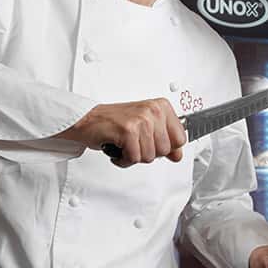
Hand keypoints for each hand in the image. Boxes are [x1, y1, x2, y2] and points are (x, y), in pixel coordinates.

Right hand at [57, 99, 185, 167]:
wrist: (87, 119)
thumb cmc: (114, 122)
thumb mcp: (145, 128)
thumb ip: (164, 141)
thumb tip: (178, 155)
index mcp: (161, 107)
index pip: (180, 140)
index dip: (165, 148)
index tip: (151, 143)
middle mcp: (153, 110)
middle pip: (165, 150)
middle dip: (147, 153)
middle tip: (133, 143)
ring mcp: (142, 119)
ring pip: (149, 157)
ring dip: (133, 157)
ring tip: (124, 144)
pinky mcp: (128, 130)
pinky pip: (134, 158)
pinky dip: (123, 160)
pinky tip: (117, 149)